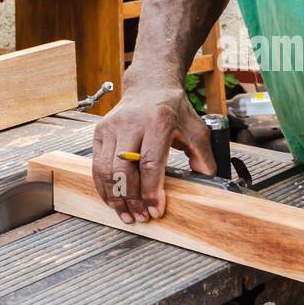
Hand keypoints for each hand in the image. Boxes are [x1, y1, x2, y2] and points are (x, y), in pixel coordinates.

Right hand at [91, 83, 214, 223]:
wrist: (150, 86)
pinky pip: (96, 166)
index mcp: (157, 122)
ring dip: (115, 198)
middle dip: (131, 200)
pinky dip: (103, 187)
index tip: (155, 210)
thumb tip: (207, 182)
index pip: (150, 164)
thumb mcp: (196, 129)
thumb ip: (204, 157)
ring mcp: (111, 127)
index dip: (151, 192)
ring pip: (106, 171)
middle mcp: (131, 123)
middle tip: (140, 218)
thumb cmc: (174, 110)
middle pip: (124, 170)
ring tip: (127, 215)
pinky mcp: (99, 132)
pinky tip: (113, 201)